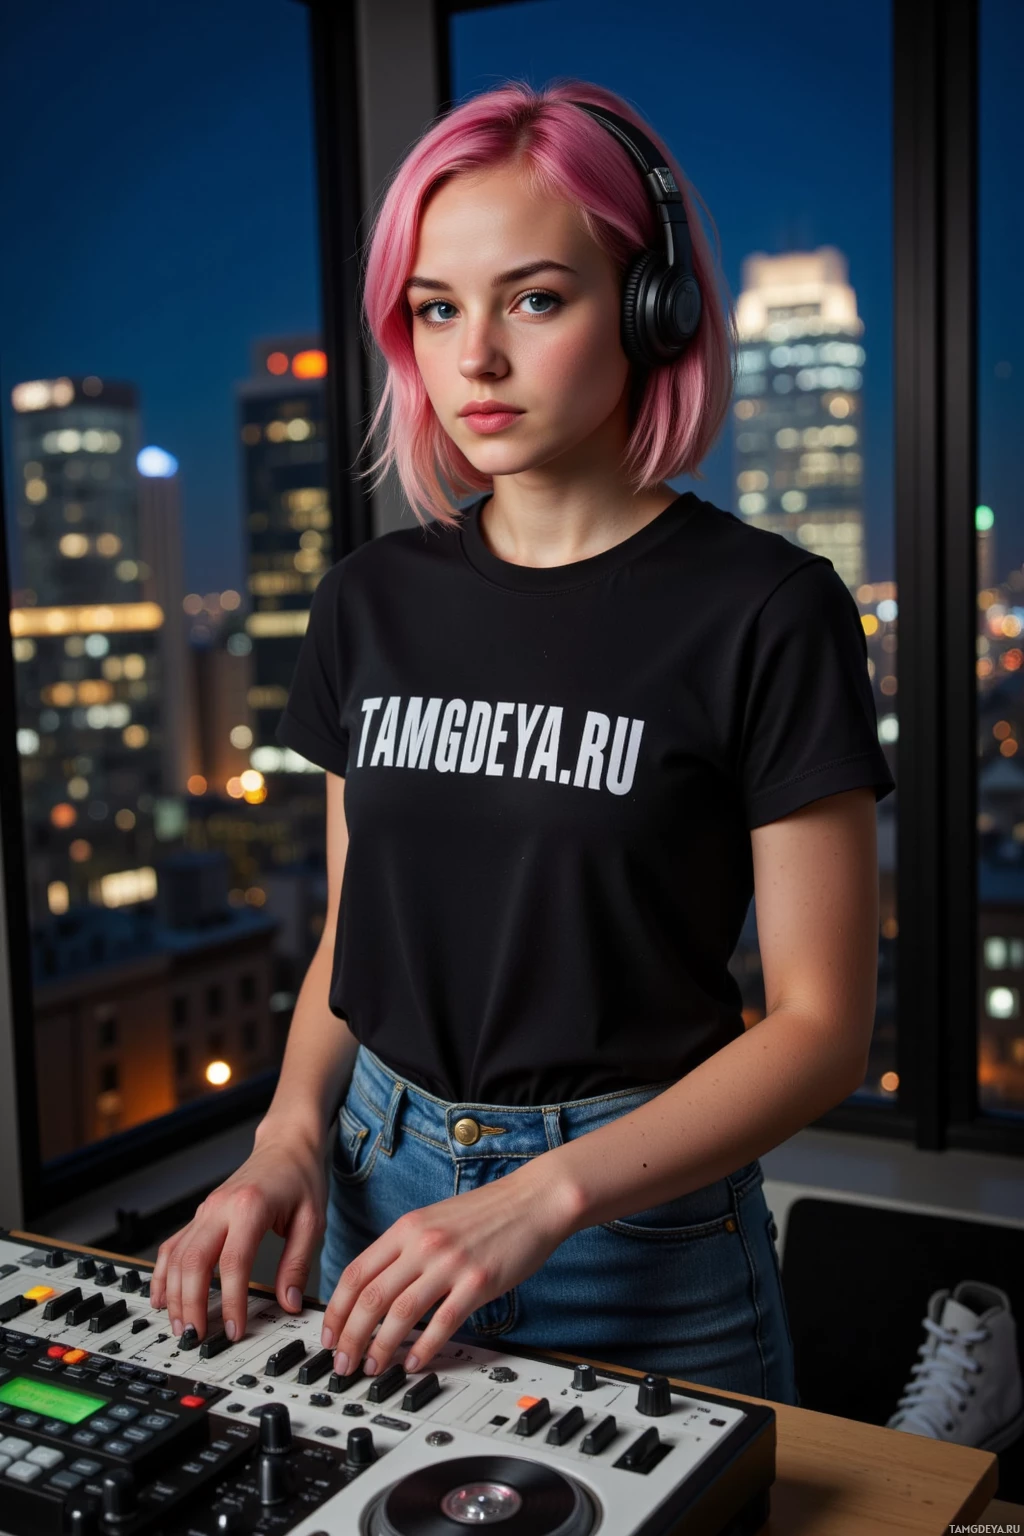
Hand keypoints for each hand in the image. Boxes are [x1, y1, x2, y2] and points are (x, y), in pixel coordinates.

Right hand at [148, 1121, 326, 1343]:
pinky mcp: (200, 1215)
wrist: (286, 1144)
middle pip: (192, 1261)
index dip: (230, 1301)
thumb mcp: (312, 1220)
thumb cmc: (300, 1177)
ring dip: (174, 1295)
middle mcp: (220, 1208)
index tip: (235, 1329)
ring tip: (182, 1327)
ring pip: (176, 1256)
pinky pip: (172, 1246)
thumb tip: (288, 1303)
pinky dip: (162, 1273)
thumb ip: (298, 1264)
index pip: (233, 1262)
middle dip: (190, 1304)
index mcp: (250, 1207)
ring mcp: (205, 1211)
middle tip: (197, 1336)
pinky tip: (162, 1297)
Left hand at [319, 1160, 576, 1377]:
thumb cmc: (487, 1212)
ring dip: (381, 1347)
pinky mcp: (478, 1281)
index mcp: (407, 1228)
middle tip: (344, 1362)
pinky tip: (416, 1362)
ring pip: (401, 1312)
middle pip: (371, 1296)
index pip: (356, 1272)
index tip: (330, 1335)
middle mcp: (423, 1243)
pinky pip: (444, 1322)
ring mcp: (451, 1263)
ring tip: (373, 1367)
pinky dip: (425, 1347)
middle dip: (351, 1336)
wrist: (533, 1199)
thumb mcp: (433, 1220)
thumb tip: (374, 1289)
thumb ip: (403, 1250)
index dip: (336, 1310)